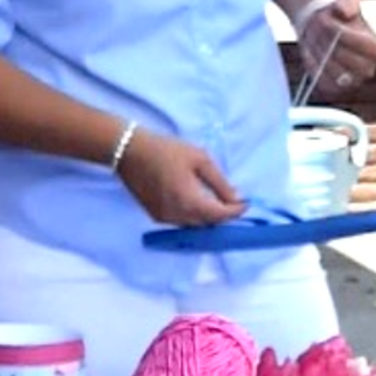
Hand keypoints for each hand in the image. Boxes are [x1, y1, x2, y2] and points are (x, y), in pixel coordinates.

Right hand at [117, 127, 246, 225]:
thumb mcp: (200, 160)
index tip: (246, 204)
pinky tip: (199, 204)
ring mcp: (163, 218)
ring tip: (219, 202)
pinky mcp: (154, 216)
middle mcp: (176, 215)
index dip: (236, 211)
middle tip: (234, 202)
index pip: (220, 215)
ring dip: (209, 217)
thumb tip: (237, 198)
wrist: (129, 151)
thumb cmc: (167, 151)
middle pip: (208, 223)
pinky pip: (181, 222)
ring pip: (194, 225)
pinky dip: (194, 217)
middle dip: (223, 215)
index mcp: (189, 201)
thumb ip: (220, 183)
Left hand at [300, 0, 375, 98]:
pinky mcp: (335, 90)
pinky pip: (321, 81)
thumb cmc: (339, 16)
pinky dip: (312, 66)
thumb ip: (348, 3)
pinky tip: (310, 52)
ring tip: (312, 37)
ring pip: (331, 70)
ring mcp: (352, 83)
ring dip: (317, 52)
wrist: (325, 31)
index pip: (359, 43)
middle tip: (314, 26)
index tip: (324, 19)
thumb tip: (343, 12)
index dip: (338, 30)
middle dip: (325, 40)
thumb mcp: (347, 2)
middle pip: (344, 57)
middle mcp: (368, 70)